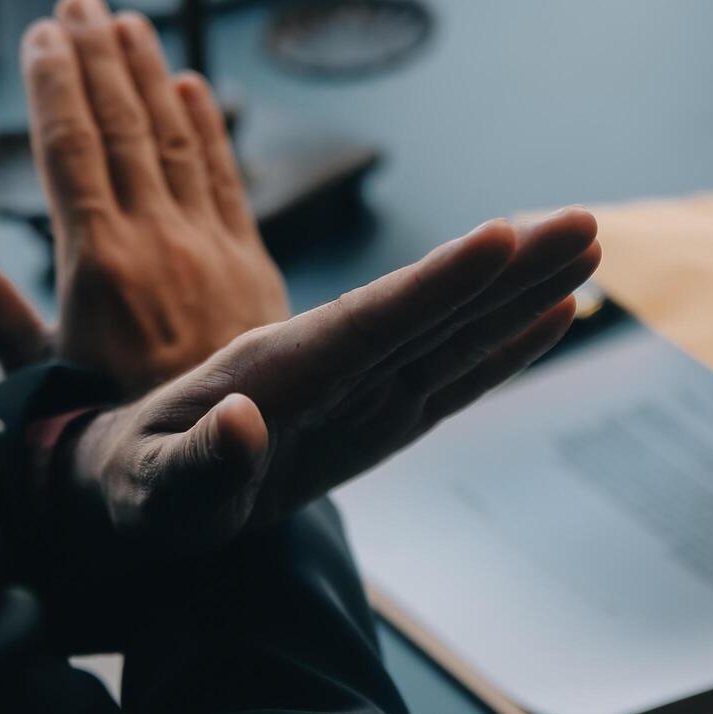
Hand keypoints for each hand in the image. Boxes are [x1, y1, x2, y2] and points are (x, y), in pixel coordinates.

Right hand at [0, 0, 287, 394]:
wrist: (216, 454)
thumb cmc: (111, 424)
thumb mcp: (34, 368)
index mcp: (94, 262)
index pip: (68, 146)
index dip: (54, 83)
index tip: (42, 35)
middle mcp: (154, 239)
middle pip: (121, 126)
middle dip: (99, 58)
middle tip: (82, 3)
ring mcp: (208, 244)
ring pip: (175, 138)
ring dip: (149, 75)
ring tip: (129, 25)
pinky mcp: (251, 260)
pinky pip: (225, 176)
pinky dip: (208, 127)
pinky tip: (191, 87)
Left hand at [62, 209, 600, 545]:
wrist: (125, 485)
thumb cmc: (131, 488)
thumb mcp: (146, 492)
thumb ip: (192, 465)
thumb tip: (245, 423)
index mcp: (276, 370)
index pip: (369, 319)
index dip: (436, 282)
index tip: (502, 236)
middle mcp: (327, 366)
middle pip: (430, 312)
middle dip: (508, 271)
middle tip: (587, 221)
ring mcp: (356, 391)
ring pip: (452, 336)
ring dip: (519, 296)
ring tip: (587, 249)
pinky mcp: (374, 419)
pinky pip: (448, 379)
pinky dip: (501, 351)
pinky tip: (550, 320)